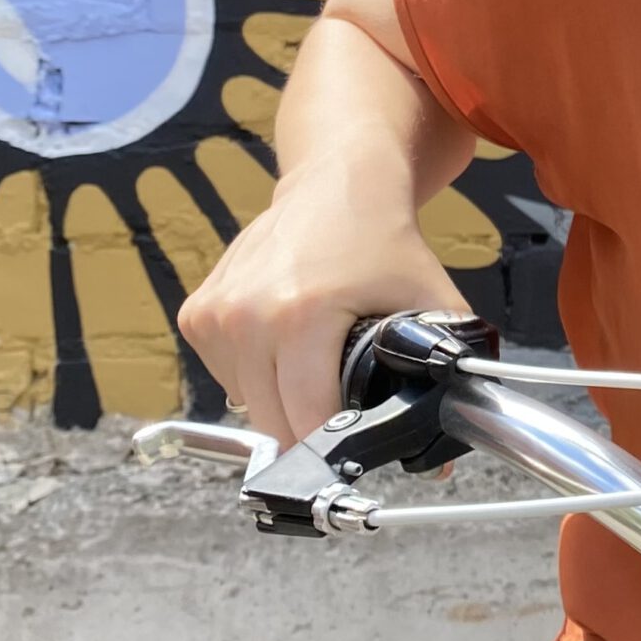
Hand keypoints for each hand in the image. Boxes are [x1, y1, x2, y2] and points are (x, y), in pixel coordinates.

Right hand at [175, 161, 469, 447]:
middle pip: (273, 419)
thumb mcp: (431, 303)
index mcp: (300, 316)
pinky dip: (253, 374)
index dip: (337, 441)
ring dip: (278, 400)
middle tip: (342, 404)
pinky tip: (283, 345)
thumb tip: (444, 456)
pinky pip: (225, 375)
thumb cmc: (384, 244)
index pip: (307, 419)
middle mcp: (247, 315)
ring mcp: (215, 315)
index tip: (357, 445)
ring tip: (313, 362)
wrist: (336, 184)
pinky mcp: (196, 314)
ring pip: (246, 402)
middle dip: (309, 426)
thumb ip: (444, 375)